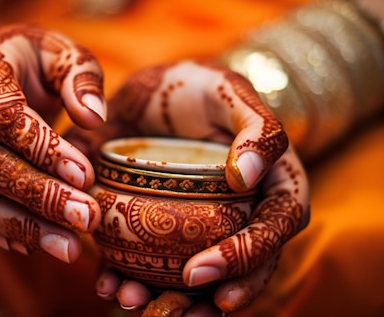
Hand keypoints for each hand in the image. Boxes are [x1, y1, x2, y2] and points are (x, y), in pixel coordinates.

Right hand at [0, 24, 107, 262]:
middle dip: (36, 194)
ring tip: (65, 246)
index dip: (43, 148)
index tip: (85, 176)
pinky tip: (31, 246)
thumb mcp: (58, 53)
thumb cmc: (27, 60)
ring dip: (17, 224)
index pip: (2, 112)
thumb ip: (80, 77)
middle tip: (84, 219)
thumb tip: (93, 118)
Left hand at [67, 60, 308, 314]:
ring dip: (168, 300)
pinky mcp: (176, 230)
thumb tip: (245, 178)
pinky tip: (108, 284)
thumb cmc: (203, 88)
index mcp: (275, 184)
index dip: (246, 260)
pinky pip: (163, 262)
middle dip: (202, 299)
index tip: (199, 273)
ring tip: (129, 300)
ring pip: (203, 278)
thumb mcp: (230, 91)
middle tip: (165, 311)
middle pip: (240, 271)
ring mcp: (213, 227)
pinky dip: (136, 278)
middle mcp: (248, 214)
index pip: (274, 230)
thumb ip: (254, 127)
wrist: (166, 91)